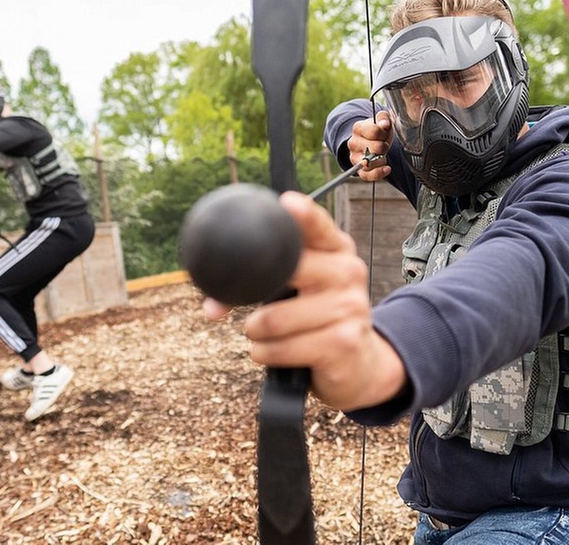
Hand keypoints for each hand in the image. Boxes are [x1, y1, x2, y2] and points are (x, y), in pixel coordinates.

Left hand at [207, 191, 405, 410]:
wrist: (357, 365)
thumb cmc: (315, 318)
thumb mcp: (299, 291)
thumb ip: (263, 282)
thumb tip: (211, 307)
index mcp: (336, 250)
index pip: (318, 226)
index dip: (303, 215)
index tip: (287, 203)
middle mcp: (349, 272)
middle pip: (287, 270)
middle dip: (253, 293)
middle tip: (251, 308)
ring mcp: (350, 307)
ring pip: (273, 319)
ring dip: (255, 331)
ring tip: (262, 333)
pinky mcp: (343, 342)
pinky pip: (280, 348)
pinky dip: (263, 353)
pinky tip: (271, 351)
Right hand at [348, 110, 392, 180]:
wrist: (373, 142)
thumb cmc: (379, 131)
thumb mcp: (382, 121)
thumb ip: (384, 118)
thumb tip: (385, 124)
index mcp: (358, 128)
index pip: (374, 131)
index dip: (384, 133)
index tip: (385, 133)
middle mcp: (353, 143)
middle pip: (374, 148)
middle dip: (384, 147)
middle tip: (384, 145)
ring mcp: (354, 157)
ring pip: (369, 163)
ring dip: (381, 160)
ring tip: (383, 156)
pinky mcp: (358, 170)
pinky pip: (366, 175)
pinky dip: (378, 173)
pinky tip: (387, 169)